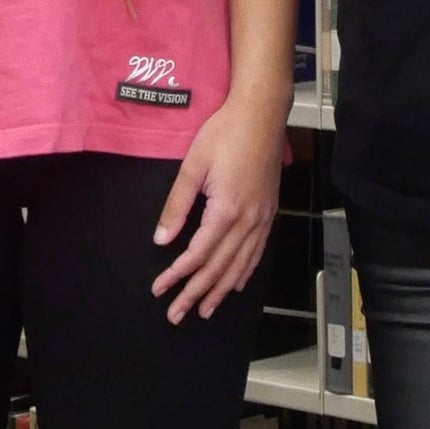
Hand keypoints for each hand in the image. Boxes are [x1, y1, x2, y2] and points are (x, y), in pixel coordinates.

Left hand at [150, 91, 285, 324]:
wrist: (261, 113)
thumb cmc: (224, 133)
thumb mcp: (192, 166)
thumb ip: (177, 206)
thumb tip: (162, 240)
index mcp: (226, 210)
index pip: (198, 254)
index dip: (177, 275)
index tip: (159, 290)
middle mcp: (248, 220)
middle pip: (219, 267)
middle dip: (196, 293)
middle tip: (176, 315)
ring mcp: (262, 218)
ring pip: (240, 265)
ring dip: (221, 290)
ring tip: (205, 310)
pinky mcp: (269, 211)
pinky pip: (257, 252)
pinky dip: (244, 271)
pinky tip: (236, 284)